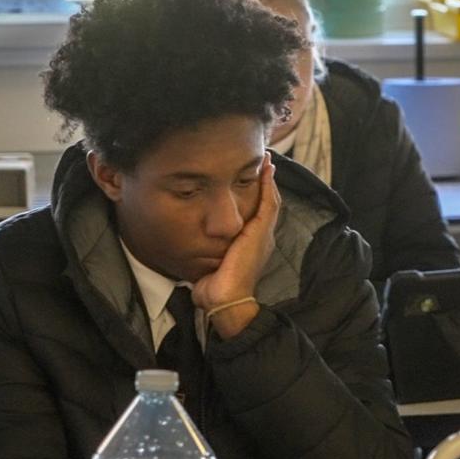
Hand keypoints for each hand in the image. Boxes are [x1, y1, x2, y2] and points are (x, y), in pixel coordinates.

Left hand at [193, 152, 279, 337]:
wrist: (226, 299)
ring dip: (268, 178)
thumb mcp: (210, 264)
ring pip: (270, 199)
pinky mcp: (260, 231)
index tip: (252, 177)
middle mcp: (261, 238)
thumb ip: (206, 252)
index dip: (256, 195)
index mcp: (251, 245)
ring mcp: (263, 234)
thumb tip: (190, 247)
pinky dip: (268, 184)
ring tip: (266, 159)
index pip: (256, 213)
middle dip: (265, 182)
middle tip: (264, 162)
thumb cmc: (214, 287)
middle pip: (266, 203)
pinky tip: (267, 168)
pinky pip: (268, 202)